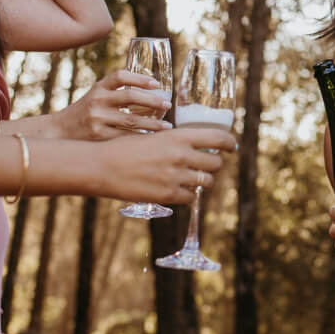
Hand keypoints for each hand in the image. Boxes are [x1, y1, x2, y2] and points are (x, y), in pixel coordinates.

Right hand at [54, 70, 171, 139]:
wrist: (59, 131)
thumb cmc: (85, 113)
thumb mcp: (96, 96)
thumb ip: (116, 92)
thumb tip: (152, 92)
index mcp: (99, 87)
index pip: (121, 76)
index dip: (140, 78)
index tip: (157, 84)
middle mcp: (98, 100)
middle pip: (130, 97)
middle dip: (153, 101)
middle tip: (168, 105)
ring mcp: (97, 118)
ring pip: (131, 120)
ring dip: (153, 123)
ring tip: (167, 126)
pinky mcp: (98, 135)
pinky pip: (125, 137)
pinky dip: (141, 138)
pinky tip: (152, 140)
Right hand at [97, 128, 234, 203]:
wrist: (102, 167)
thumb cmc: (124, 148)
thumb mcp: (153, 136)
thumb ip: (175, 141)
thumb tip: (195, 146)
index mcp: (178, 137)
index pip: (218, 138)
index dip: (229, 142)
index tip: (232, 146)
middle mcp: (181, 156)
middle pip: (215, 163)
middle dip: (214, 164)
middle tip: (207, 164)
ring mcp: (175, 177)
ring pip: (206, 182)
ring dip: (203, 180)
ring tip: (193, 177)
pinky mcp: (167, 195)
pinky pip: (191, 197)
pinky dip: (188, 194)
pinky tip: (179, 189)